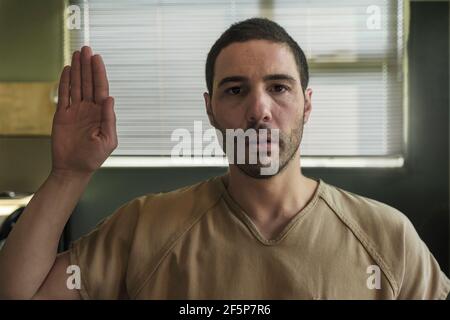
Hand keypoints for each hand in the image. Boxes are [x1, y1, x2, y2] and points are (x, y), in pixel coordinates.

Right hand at [51, 46, 117, 176]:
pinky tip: (68, 70)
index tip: (97, 58)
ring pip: (77, 85)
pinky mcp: (62, 115)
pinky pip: (64, 95)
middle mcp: (89, 109)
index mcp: (102, 113)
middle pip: (89, 83)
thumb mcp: (107, 140)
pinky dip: (65, 82)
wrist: (73, 169)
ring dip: (77, 70)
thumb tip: (110, 98)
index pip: (101, 88)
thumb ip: (109, 118)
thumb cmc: (93, 158)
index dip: (99, 73)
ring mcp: (76, 111)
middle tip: (86, 48)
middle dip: (88, 66)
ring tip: (77, 54)